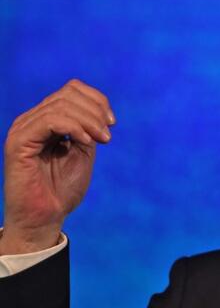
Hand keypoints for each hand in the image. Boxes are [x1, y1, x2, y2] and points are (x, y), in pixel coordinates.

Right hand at [1, 79, 114, 254]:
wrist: (46, 218)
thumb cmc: (63, 189)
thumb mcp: (83, 151)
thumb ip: (88, 128)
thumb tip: (98, 111)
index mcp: (46, 120)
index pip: (71, 89)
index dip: (97, 100)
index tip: (112, 123)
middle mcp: (32, 120)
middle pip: (68, 93)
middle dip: (96, 111)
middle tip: (107, 136)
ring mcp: (23, 130)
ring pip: (61, 105)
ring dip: (89, 121)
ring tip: (101, 140)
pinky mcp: (18, 142)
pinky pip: (49, 120)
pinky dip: (74, 127)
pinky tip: (86, 142)